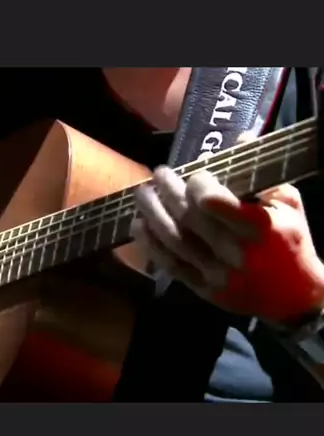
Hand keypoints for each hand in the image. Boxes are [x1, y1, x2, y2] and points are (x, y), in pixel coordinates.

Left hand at [132, 166, 323, 325]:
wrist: (295, 297)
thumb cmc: (292, 242)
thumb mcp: (288, 204)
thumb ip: (261, 172)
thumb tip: (238, 138)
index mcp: (258, 228)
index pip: (213, 201)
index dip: (198, 183)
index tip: (194, 174)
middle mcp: (235, 252)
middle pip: (188, 217)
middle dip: (168, 191)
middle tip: (159, 174)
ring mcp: (218, 274)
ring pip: (174, 240)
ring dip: (153, 214)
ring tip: (143, 194)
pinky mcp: (205, 290)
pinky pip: (171, 265)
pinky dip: (151, 245)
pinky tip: (140, 226)